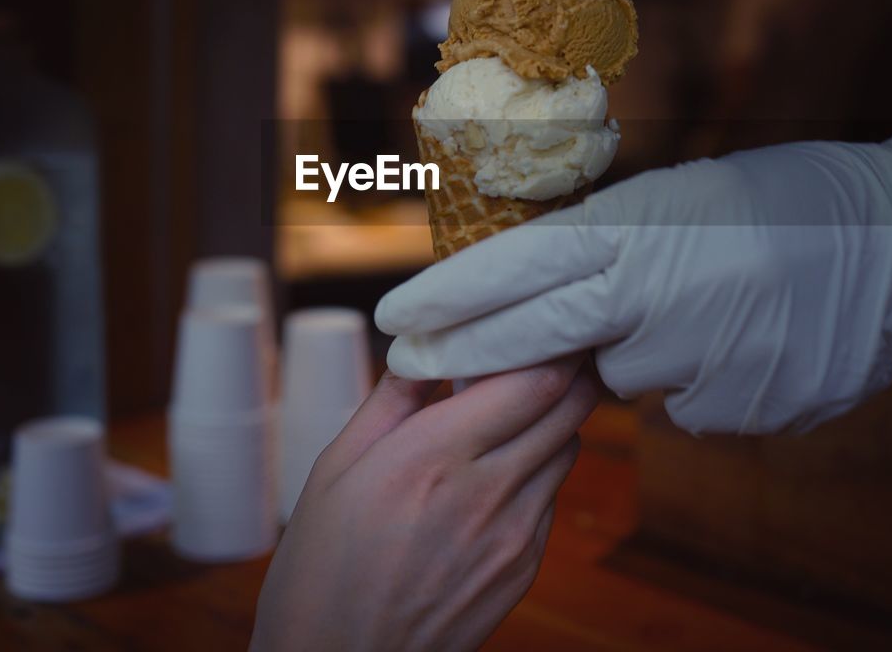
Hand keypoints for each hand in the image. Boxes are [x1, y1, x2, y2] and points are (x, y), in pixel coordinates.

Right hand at [251, 360, 598, 651]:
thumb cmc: (322, 567)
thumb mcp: (335, 467)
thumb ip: (392, 399)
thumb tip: (427, 346)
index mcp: (433, 456)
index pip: (534, 380)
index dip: (549, 342)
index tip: (535, 321)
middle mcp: (486, 493)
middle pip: (569, 406)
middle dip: (564, 368)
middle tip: (539, 349)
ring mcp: (513, 537)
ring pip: (567, 448)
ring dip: (550, 418)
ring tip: (508, 411)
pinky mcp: (524, 570)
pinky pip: (550, 498)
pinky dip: (536, 470)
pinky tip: (494, 473)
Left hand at [377, 124, 891, 433]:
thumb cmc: (784, 204)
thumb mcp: (684, 200)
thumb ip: (613, 247)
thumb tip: (544, 292)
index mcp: (644, 222)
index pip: (522, 263)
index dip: (453, 294)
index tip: (396, 316)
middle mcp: (662, 287)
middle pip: (537, 333)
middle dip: (465, 353)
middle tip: (409, 365)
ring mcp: (703, 351)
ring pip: (622, 375)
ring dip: (640, 352)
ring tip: (706, 309)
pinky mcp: (742, 404)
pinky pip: (686, 405)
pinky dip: (701, 382)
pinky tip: (746, 341)